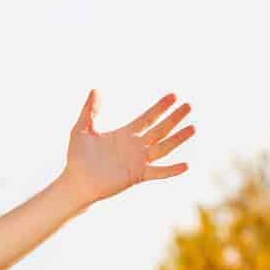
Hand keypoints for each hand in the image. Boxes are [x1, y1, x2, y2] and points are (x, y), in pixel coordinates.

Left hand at [62, 91, 194, 206]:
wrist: (76, 181)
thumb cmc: (77, 156)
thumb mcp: (82, 129)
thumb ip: (89, 110)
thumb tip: (96, 89)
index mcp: (125, 134)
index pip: (147, 118)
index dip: (160, 107)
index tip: (174, 95)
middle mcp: (135, 146)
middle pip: (160, 130)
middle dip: (174, 118)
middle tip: (189, 105)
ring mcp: (138, 161)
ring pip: (163, 148)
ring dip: (178, 139)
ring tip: (192, 128)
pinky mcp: (137, 176)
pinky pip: (158, 172)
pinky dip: (171, 170)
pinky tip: (186, 165)